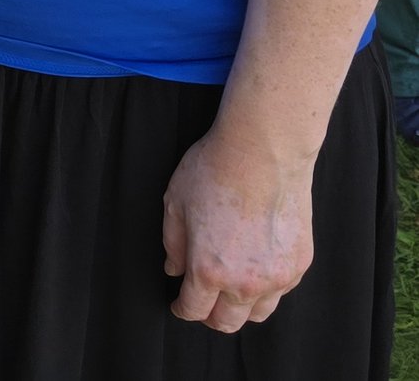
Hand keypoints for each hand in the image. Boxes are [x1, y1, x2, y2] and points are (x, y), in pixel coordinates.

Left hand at [161, 122, 316, 332]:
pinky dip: (266, 288)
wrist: (263, 152)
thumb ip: (172, 244)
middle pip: (228, 322)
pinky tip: (254, 267)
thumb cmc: (213, 172)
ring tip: (229, 289)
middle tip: (202, 303)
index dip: (182, 310)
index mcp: (209, 270)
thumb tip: (174, 269)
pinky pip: (281, 290)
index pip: (195, 310)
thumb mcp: (174, 205)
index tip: (179, 305)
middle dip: (210, 316)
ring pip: (259, 313)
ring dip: (241, 307)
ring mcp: (278, 276)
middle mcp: (246, 282)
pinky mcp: (300, 263)